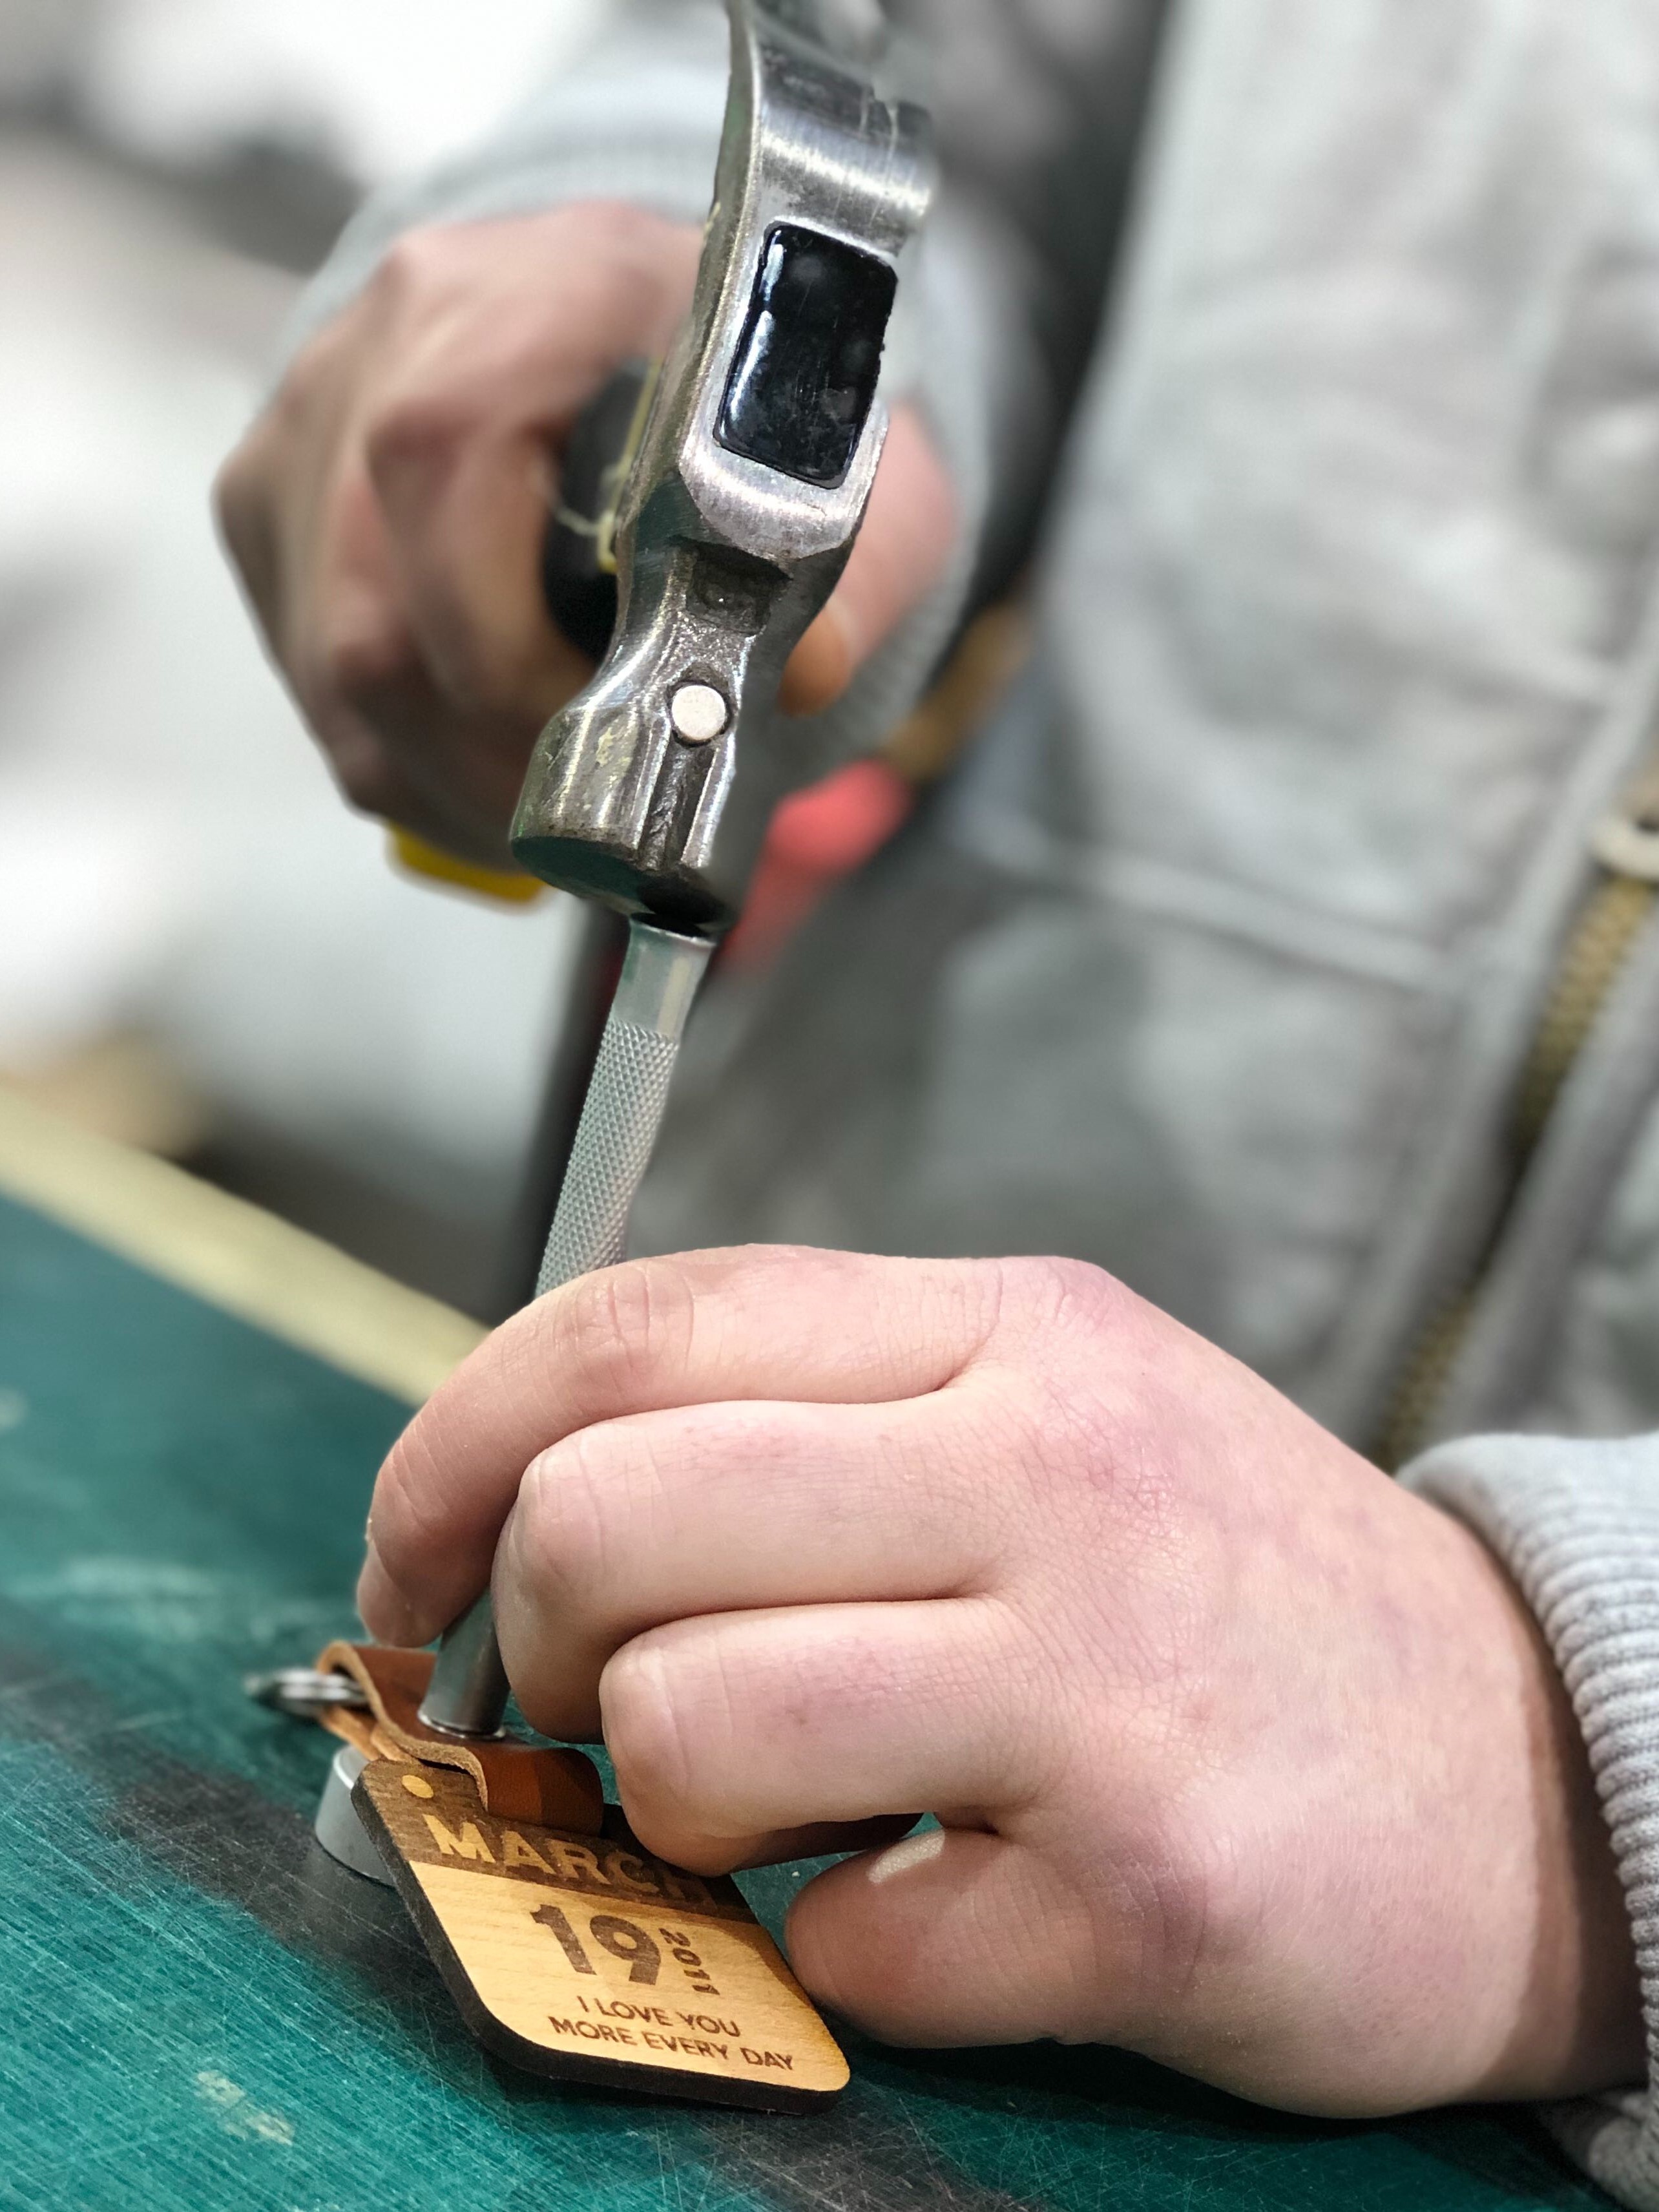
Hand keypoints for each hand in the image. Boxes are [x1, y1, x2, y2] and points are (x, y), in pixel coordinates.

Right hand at [215, 206, 954, 865]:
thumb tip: (808, 671)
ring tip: (554, 825)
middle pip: (371, 604)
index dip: (501, 639)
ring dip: (449, 784)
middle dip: (489, 756)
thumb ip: (848, 567)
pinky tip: (496, 789)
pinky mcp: (273, 506)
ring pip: (332, 667)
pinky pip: (312, 681)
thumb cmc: (747, 420)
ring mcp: (310, 423)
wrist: (644, 351)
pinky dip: (410, 769)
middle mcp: (394, 338)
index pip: (440, 455)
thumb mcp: (841, 471)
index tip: (605, 729)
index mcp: (544, 288)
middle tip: (590, 825)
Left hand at [359, 1248, 1640, 2115]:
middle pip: (604, 1518)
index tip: (414, 1572)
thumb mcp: (1050, 1418)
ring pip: (686, 1729)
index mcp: (1003, 1329)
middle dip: (541, 1649)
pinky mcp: (1150, 1880)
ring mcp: (1103, 1671)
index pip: (628, 1325)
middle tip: (610, 1711)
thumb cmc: (1227, 1592)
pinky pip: (846, 1945)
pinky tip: (952, 1906)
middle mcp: (1050, 1462)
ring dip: (677, 1815)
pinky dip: (851, 1956)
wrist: (1531, 1766)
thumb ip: (814, 1430)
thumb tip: (527, 1511)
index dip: (450, 1451)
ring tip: (789, 1815)